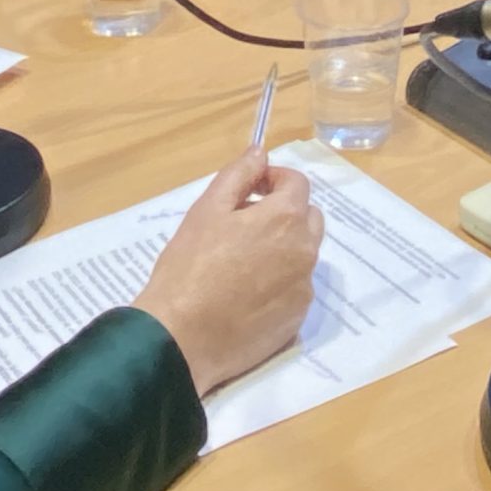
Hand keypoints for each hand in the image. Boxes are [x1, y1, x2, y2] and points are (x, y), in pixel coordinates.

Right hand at [132, 148, 325, 394]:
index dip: (273, 180)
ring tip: (240, 263)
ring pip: (302, 255)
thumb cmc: (188, 267)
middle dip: (284, 212)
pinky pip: (295, 289)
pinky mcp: (297, 320)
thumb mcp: (206, 210)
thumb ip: (239, 174)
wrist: (182, 338)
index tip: (249, 189)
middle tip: (244, 225)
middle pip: (308, 218)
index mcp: (286, 219)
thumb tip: (260, 152)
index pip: (296, 183)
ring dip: (282, 248)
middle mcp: (306, 252)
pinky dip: (279, 283)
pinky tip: (245, 295)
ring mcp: (304, 289)